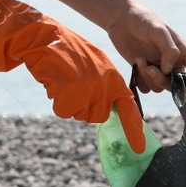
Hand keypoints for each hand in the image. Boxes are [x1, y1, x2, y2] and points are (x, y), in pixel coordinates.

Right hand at [0, 0, 144, 149]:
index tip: (139, 148)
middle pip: (97, 116)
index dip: (133, 129)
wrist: (46, 39)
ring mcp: (87, 94)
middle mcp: (103, 88)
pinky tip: (56, 83)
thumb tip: (107, 107)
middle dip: (85, 107)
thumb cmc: (70, 51)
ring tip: (65, 80)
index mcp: (113, 79)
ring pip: (79, 114)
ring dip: (69, 102)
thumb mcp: (96, 64)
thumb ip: (106, 85)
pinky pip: (63, 111)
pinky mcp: (69, 97)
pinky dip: (57, 101)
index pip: (128, 107)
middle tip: (75, 86)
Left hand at [105, 2, 185, 92]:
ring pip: (159, 88)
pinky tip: (135, 64)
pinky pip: (146, 88)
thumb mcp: (159, 30)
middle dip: (163, 81)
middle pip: (176, 86)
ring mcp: (158, 70)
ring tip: (139, 59)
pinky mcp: (144, 74)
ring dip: (148, 78)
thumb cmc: (143, 20)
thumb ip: (168, 50)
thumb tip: (169, 71)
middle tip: (150, 69)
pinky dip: (140, 81)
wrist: (121, 19)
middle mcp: (173, 64)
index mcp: (182, 52)